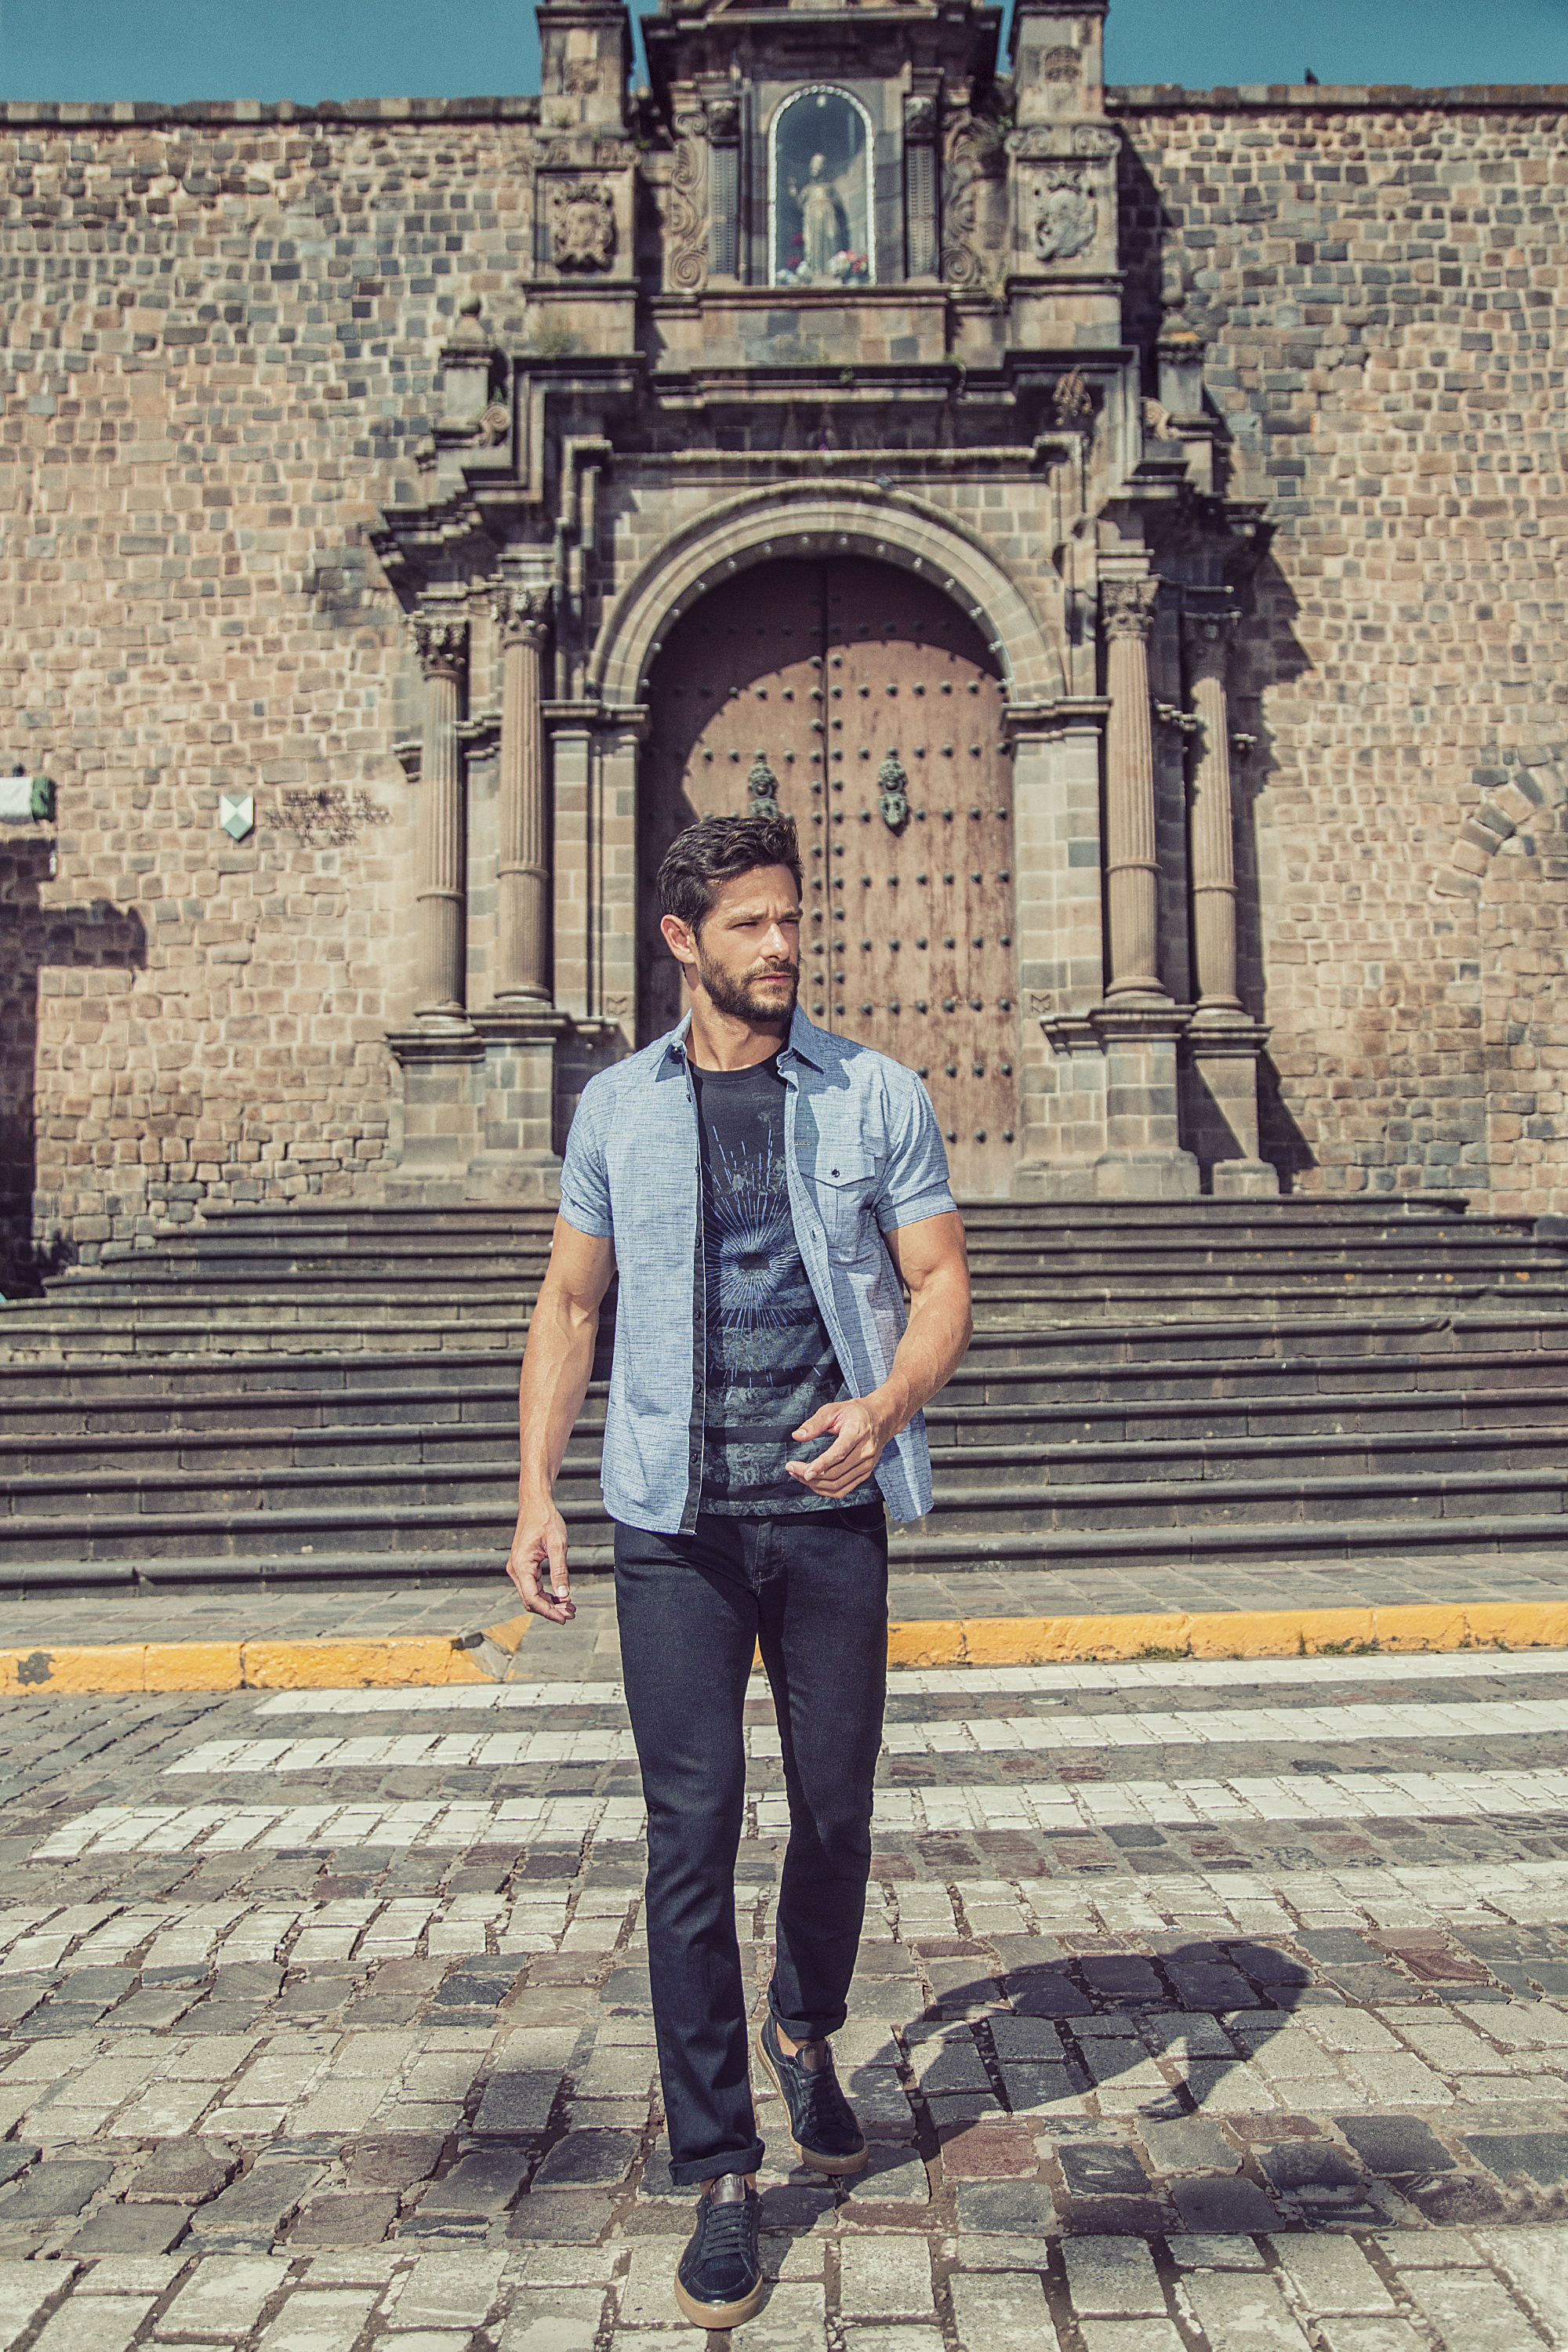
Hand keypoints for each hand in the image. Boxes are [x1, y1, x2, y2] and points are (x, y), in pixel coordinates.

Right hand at [506, 1500, 575, 1622]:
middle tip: (571, 1614)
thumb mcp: (558, 1545)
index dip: (549, 1612)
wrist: (535, 1504)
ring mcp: (517, 1568)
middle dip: (551, 1610)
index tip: (564, 1619)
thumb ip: (560, 1571)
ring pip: (532, 1595)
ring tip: (569, 1607)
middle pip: (531, 1600)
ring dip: (549, 1603)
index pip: (532, 1598)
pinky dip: (546, 1594)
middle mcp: (515, 1569)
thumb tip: (564, 1595)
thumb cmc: (546, 1520)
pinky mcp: (523, 1566)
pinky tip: (561, 1596)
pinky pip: (533, 1586)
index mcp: (521, 1566)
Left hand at [785, 1396, 890, 1499]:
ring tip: (798, 1475)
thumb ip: (814, 1423)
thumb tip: (797, 1436)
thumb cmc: (855, 1413)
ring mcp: (867, 1465)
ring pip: (838, 1484)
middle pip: (835, 1472)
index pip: (839, 1453)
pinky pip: (843, 1489)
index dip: (821, 1465)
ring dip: (815, 1484)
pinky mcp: (865, 1474)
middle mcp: (865, 1452)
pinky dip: (826, 1490)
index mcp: (858, 1432)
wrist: (881, 1419)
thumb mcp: (833, 1409)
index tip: (805, 1472)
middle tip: (791, 1468)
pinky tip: (813, 1483)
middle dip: (810, 1475)